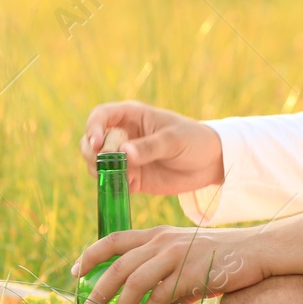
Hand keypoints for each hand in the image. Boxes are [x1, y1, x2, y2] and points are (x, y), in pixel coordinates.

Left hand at [69, 215, 302, 303]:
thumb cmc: (224, 258)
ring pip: (134, 282)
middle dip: (98, 291)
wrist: (258, 250)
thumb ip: (168, 287)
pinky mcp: (190, 272)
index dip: (90, 254)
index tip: (75, 272)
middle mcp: (163, 240)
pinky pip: (160, 297)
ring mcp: (176, 255)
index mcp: (158, 234)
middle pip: (117, 265)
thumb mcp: (189, 263)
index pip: (114, 239)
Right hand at [79, 100, 223, 195]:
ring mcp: (125, 157)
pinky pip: (111, 182)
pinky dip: (112, 186)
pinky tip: (129, 187)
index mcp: (132, 116)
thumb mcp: (174, 140)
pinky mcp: (131, 177)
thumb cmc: (194, 140)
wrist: (210, 163)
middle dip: (92, 153)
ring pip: (97, 163)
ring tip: (119, 176)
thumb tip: (123, 153)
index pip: (101, 116)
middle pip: (91, 141)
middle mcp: (123, 135)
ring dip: (99, 171)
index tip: (97, 143)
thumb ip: (150, 147)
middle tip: (105, 164)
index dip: (93, 128)